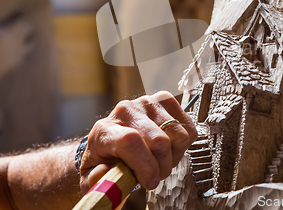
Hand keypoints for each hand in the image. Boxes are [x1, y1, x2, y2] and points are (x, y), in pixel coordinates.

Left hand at [78, 91, 196, 192]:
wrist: (112, 139)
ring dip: (174, 156)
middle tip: (155, 176)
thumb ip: (97, 180)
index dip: (146, 166)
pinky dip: (183, 145)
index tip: (150, 182)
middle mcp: (126, 110)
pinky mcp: (165, 100)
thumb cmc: (105, 160)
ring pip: (178, 136)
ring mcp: (147, 102)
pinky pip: (188, 129)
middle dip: (162, 167)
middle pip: (159, 141)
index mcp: (105, 130)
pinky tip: (169, 148)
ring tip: (161, 161)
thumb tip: (108, 173)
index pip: (130, 141)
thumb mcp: (93, 177)